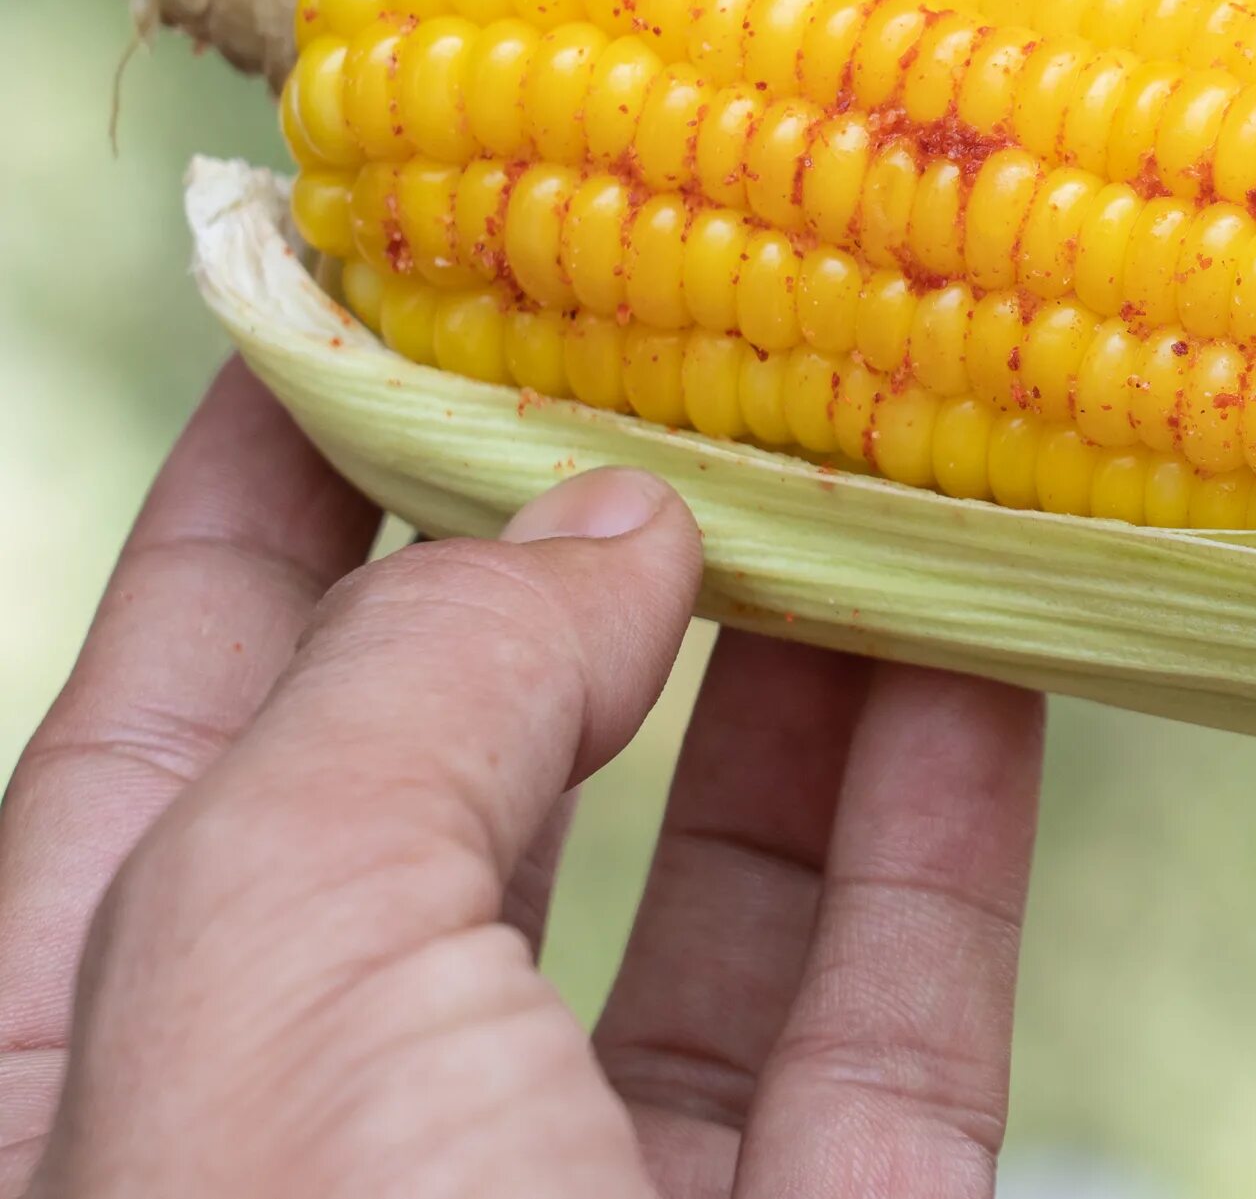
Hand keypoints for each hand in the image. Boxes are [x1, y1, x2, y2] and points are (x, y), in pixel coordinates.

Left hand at [0, 364, 1041, 1197]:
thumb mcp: (274, 950)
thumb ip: (422, 692)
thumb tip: (617, 520)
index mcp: (107, 1071)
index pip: (158, 723)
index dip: (258, 501)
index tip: (372, 298)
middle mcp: (349, 1127)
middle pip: (462, 776)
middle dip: (565, 555)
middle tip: (670, 342)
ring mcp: (598, 1195)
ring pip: (711, 877)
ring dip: (799, 659)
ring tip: (863, 455)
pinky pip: (900, 990)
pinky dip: (952, 807)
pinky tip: (997, 639)